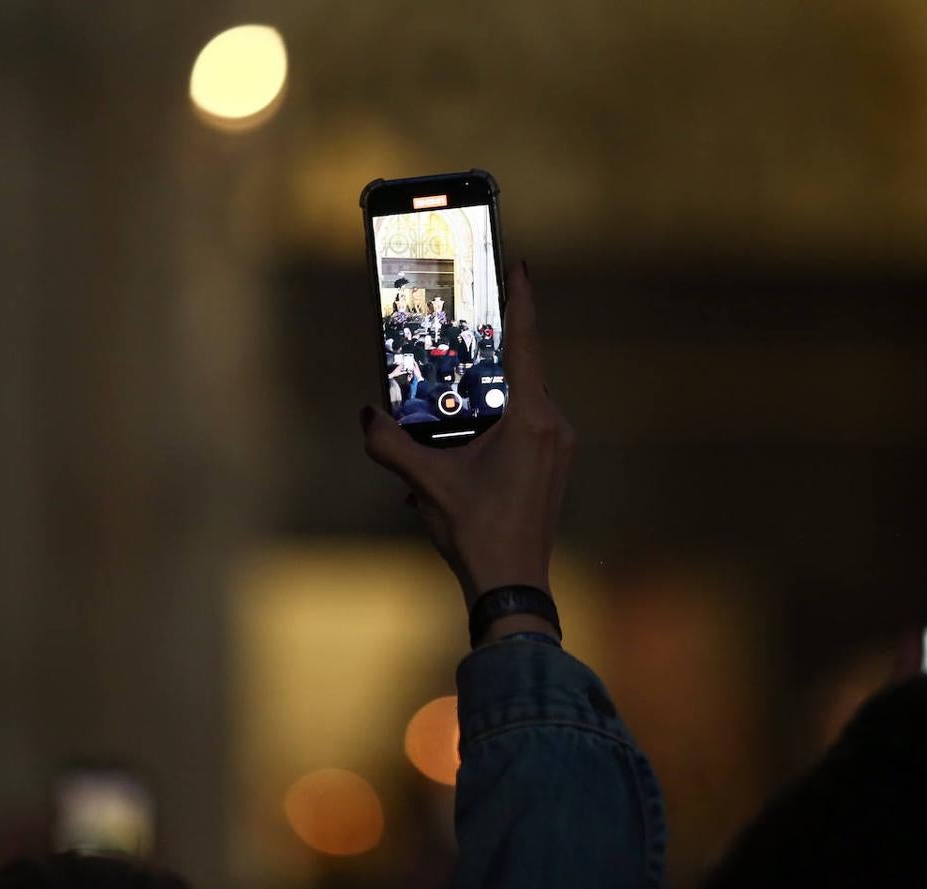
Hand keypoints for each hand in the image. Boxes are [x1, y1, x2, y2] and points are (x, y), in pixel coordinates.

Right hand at [361, 262, 575, 614]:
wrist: (513, 585)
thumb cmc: (477, 532)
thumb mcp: (426, 484)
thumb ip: (390, 444)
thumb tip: (367, 415)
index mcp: (531, 419)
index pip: (526, 343)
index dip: (521, 300)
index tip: (519, 265)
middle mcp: (554, 425)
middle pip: (521, 370)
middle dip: (489, 352)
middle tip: (462, 330)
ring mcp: (560, 446)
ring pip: (523, 400)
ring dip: (489, 394)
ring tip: (452, 398)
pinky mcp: (555, 464)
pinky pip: (527, 425)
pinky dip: (498, 421)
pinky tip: (466, 443)